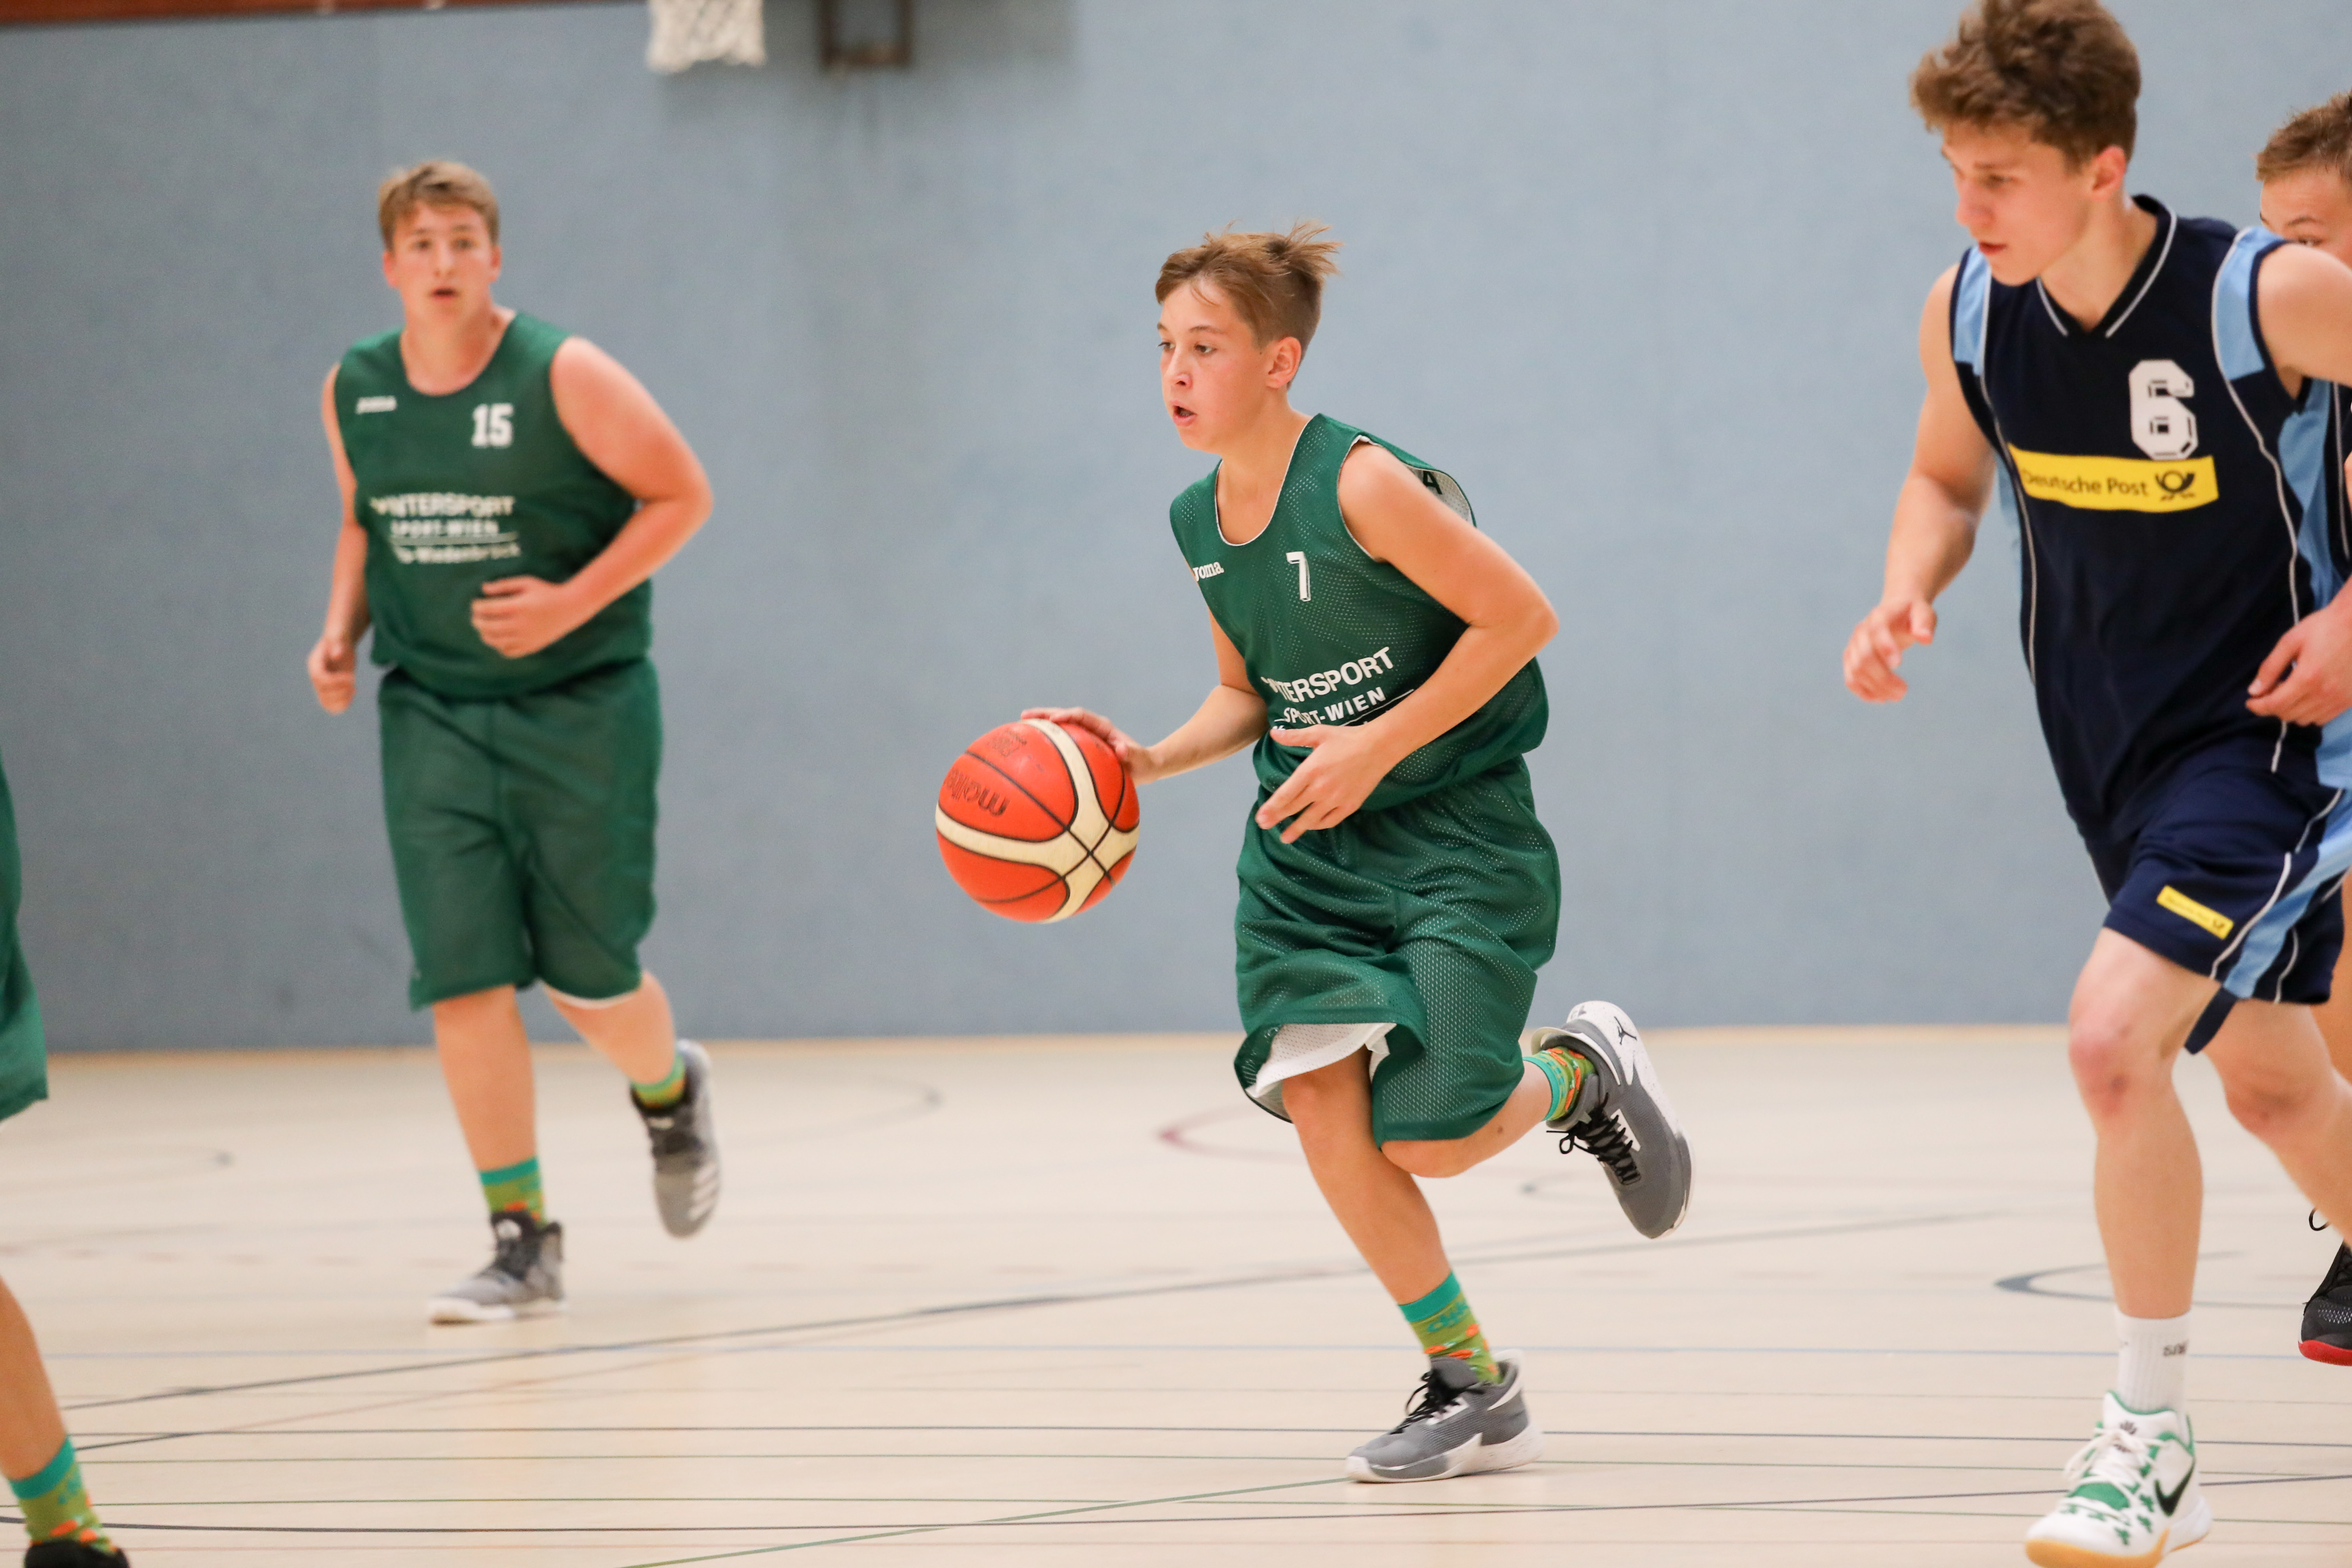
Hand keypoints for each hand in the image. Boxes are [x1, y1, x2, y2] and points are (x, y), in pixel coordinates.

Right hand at [308, 630, 356, 713]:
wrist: (341, 640)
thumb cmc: (340, 635)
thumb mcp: (339, 634)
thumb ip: (337, 642)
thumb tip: (337, 654)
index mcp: (315, 663)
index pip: (319, 678)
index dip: (335, 681)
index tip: (352, 676)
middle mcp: (316, 675)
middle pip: (322, 692)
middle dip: (340, 690)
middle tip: (353, 681)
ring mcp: (323, 684)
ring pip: (326, 702)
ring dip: (341, 700)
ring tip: (353, 689)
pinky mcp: (331, 689)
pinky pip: (332, 704)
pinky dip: (342, 703)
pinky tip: (353, 691)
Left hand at [471, 577, 589, 659]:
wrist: (571, 608)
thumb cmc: (547, 592)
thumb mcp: (526, 582)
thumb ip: (504, 585)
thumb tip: (484, 589)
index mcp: (519, 606)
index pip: (488, 609)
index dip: (477, 606)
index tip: (475, 604)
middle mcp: (521, 624)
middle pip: (488, 627)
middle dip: (477, 621)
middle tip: (475, 617)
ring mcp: (527, 637)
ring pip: (496, 642)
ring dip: (485, 635)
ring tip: (484, 629)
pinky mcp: (531, 646)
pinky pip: (508, 652)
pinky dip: (499, 647)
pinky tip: (499, 638)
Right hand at [1020, 707, 1163, 782]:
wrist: (1142, 766)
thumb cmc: (1141, 763)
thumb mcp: (1140, 760)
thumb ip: (1131, 754)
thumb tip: (1121, 749)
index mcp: (1103, 727)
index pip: (1081, 716)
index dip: (1066, 715)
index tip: (1053, 720)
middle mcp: (1091, 727)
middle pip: (1064, 716)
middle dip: (1044, 714)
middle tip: (1024, 715)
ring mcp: (1084, 735)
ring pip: (1059, 726)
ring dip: (1041, 724)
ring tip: (1019, 725)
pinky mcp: (1080, 746)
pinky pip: (1060, 741)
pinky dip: (1045, 740)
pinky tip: (1029, 748)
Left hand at [1255, 722, 1399, 842]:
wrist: (1378, 747)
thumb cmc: (1346, 738)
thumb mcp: (1318, 733)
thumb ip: (1295, 736)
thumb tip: (1273, 734)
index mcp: (1310, 771)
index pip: (1285, 795)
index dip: (1271, 808)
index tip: (1260, 818)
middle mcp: (1320, 788)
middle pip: (1294, 808)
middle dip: (1277, 818)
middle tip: (1264, 825)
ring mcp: (1336, 799)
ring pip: (1311, 819)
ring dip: (1297, 829)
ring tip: (1286, 837)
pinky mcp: (1350, 805)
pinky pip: (1331, 820)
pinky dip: (1319, 825)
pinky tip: (1312, 826)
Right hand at [1843, 597, 1936, 702]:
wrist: (1895, 609)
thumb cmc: (1912, 613)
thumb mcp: (1924, 612)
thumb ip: (1925, 623)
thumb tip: (1926, 639)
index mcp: (1879, 616)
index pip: (1876, 630)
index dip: (1884, 647)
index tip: (1898, 664)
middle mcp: (1861, 631)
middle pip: (1865, 657)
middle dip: (1882, 677)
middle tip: (1903, 691)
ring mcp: (1853, 645)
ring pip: (1856, 671)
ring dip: (1875, 688)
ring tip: (1897, 697)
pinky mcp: (1851, 658)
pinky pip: (1851, 678)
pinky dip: (1863, 691)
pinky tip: (1881, 699)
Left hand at [2249, 597, 2351, 725]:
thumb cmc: (2324, 627)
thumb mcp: (2290, 641)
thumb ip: (2270, 667)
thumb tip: (2254, 691)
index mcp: (2308, 678)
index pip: (2275, 705)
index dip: (2258, 707)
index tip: (2250, 702)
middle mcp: (2325, 693)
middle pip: (2288, 714)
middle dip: (2273, 706)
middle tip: (2270, 690)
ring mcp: (2340, 699)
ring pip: (2305, 719)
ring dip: (2291, 709)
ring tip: (2289, 690)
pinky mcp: (2350, 700)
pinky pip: (2323, 718)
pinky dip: (2309, 712)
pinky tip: (2307, 695)